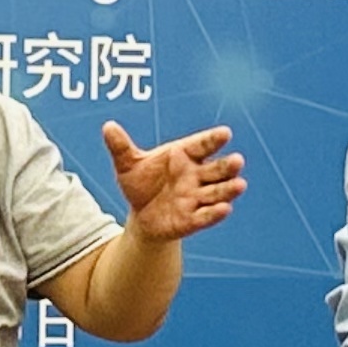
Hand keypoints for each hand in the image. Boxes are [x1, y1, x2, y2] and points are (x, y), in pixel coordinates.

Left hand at [106, 124, 244, 241]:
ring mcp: (197, 198)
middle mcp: (195, 176)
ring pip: (218, 192)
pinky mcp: (193, 219)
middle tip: (237, 160)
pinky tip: (225, 209)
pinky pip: (206, 216)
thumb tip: (108, 127)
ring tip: (240, 185)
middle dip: (227, 166)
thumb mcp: (128, 165)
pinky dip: (215, 213)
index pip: (202, 145)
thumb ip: (121, 147)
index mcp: (183, 156)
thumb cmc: (142, 183)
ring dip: (229, 189)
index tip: (225, 133)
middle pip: (216, 169)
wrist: (142, 215)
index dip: (213, 140)